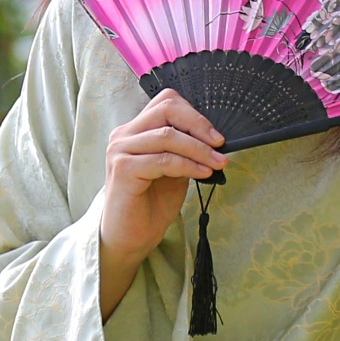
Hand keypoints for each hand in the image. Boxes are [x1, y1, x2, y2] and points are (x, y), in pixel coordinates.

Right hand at [98, 90, 225, 316]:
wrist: (130, 238)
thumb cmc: (151, 204)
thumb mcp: (174, 170)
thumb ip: (185, 150)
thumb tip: (214, 139)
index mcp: (135, 130)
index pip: (166, 102)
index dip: (194, 114)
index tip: (216, 136)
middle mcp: (124, 135)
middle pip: (166, 109)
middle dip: (198, 125)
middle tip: (219, 143)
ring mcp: (120, 150)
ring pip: (167, 135)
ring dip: (198, 149)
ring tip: (217, 163)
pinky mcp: (123, 169)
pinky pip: (163, 160)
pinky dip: (188, 165)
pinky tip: (202, 173)